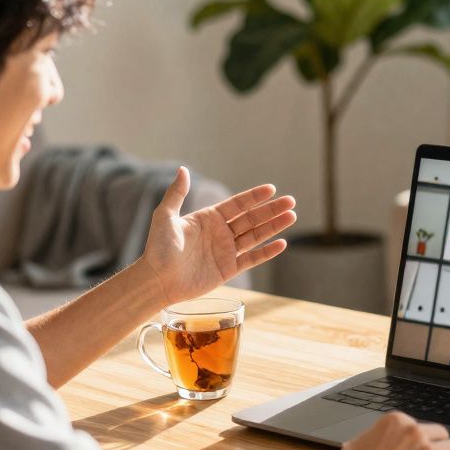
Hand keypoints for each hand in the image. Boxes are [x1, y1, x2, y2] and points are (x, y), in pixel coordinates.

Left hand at [140, 167, 295, 304]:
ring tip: (291, 216)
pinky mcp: (228, 270)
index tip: (271, 189)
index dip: (254, 197)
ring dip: (274, 226)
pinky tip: (282, 244)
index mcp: (208, 218)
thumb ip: (177, 194)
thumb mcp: (165, 216)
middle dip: (271, 210)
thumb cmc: (158, 248)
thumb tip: (183, 169)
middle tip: (291, 201)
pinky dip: (267, 252)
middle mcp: (220, 233)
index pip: (237, 205)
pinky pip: (252, 259)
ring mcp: (226, 251)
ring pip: (255, 236)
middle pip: (251, 218)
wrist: (157, 280)